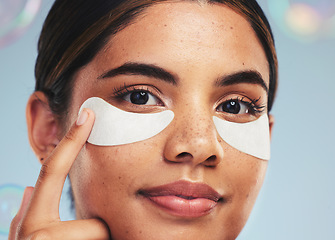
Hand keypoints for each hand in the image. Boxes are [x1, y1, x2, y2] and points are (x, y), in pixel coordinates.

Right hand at [9, 109, 109, 239]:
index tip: (87, 114)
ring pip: (101, 232)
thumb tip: (31, 186)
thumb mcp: (26, 236)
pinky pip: (106, 238)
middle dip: (97, 229)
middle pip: (96, 219)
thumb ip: (29, 212)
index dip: (70, 141)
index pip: (52, 171)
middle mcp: (35, 233)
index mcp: (31, 221)